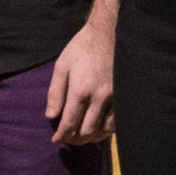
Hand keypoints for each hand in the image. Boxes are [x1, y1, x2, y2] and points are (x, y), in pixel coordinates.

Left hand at [46, 16, 114, 144]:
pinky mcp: (125, 97)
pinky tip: (99, 130)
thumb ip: (55, 92)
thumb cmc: (82, 48)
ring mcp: (115, 99)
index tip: (56, 140)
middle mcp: (99, 98)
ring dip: (91, 138)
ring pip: (103, 130)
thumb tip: (50, 115)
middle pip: (87, 131)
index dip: (62, 135)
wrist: (109, 34)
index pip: (70, 122)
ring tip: (81, 138)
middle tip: (68, 140)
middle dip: (75, 139)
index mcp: (80, 90)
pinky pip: (117, 122)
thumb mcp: (62, 65)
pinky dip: (106, 131)